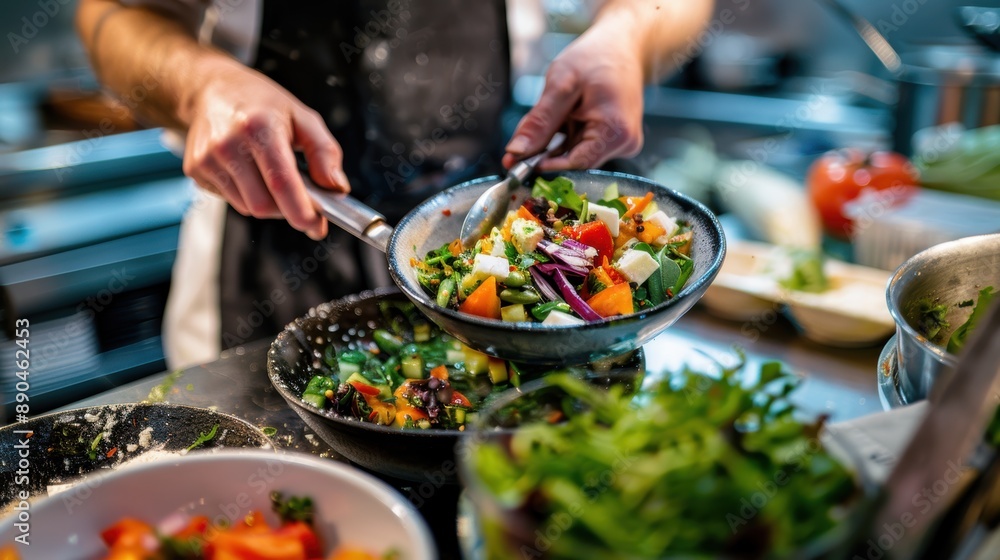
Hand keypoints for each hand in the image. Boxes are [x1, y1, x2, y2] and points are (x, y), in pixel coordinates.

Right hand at [182, 61, 349, 239]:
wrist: (213, 90)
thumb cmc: (262, 104)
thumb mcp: (303, 118)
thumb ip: (325, 153)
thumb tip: (336, 188)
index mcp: (259, 127)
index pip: (281, 183)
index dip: (301, 211)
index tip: (316, 224)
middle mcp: (228, 144)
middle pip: (263, 205)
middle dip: (287, 209)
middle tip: (300, 196)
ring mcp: (207, 158)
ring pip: (247, 208)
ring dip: (267, 203)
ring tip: (271, 175)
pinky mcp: (195, 170)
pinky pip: (230, 201)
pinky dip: (246, 195)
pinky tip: (248, 172)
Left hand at [502, 24, 643, 170]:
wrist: (621, 44)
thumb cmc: (596, 57)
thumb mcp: (561, 85)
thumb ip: (539, 122)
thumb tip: (516, 152)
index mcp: (615, 131)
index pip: (575, 164)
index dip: (544, 165)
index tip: (515, 163)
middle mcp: (623, 143)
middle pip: (573, 159)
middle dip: (545, 151)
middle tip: (520, 139)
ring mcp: (620, 142)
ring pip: (575, 152)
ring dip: (555, 140)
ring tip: (553, 111)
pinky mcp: (614, 139)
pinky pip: (581, 145)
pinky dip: (566, 134)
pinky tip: (564, 115)